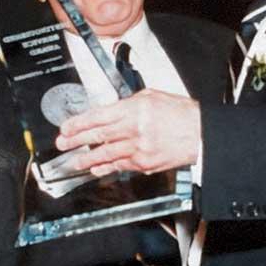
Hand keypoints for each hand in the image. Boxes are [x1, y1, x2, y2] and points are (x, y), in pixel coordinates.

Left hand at [56, 89, 200, 176]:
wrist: (202, 133)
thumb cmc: (182, 113)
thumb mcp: (153, 97)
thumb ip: (130, 103)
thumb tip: (111, 110)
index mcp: (135, 108)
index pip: (99, 116)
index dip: (79, 123)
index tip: (67, 127)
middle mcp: (135, 128)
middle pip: (98, 135)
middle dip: (77, 140)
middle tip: (63, 144)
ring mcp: (139, 148)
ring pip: (106, 154)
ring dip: (88, 158)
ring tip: (76, 160)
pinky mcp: (146, 163)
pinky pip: (121, 166)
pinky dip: (107, 167)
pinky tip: (97, 168)